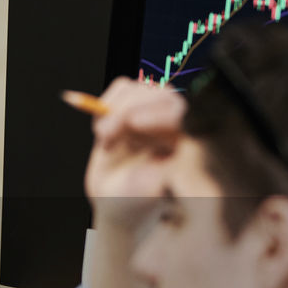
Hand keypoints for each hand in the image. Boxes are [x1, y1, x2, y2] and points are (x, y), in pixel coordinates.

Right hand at [84, 77, 185, 229]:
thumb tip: (160, 163)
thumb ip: (151, 181)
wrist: (116, 198)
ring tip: (105, 139)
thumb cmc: (133, 200)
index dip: (157, 114)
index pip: (179, 116)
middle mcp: (174, 123)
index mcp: (185, 143)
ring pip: (138, 89)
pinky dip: (106, 103)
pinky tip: (102, 130)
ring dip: (114, 110)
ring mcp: (154, 111)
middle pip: (160, 95)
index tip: (133, 123)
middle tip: (105, 136)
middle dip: (128, 111)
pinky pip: (122, 87)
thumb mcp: (140, 195)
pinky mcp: (134, 104)